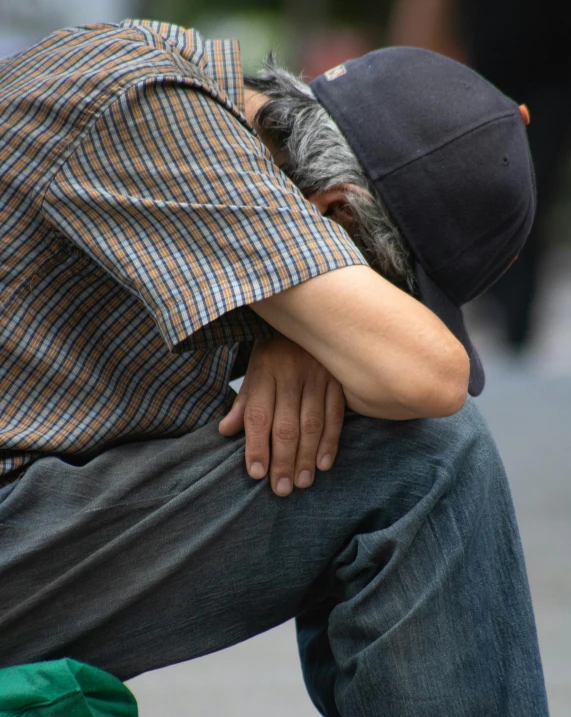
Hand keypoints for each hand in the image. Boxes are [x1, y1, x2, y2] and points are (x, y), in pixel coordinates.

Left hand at [218, 337, 344, 496]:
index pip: (258, 416)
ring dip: (306, 457)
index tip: (256, 474)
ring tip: (302, 483)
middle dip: (283, 461)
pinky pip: (335, 415)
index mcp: (265, 371)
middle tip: (281, 489)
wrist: (310, 317)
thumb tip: (226, 431)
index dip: (257, 447)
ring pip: (311, 425)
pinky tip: (324, 464)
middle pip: (286, 426)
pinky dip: (330, 442)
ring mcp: (317, 376)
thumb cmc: (276, 350)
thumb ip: (244, 402)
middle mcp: (290, 374)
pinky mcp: (338, 380)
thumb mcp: (255, 369)